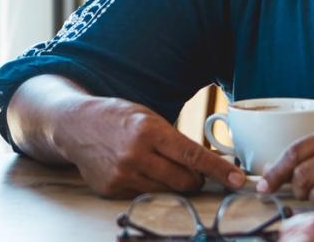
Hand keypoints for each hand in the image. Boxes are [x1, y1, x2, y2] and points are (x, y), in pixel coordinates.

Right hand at [58, 97, 244, 197]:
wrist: (75, 126)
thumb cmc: (117, 118)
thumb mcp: (147, 117)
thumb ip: (173, 139)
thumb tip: (204, 164)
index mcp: (149, 130)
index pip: (192, 155)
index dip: (218, 170)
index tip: (238, 179)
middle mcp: (136, 154)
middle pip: (184, 180)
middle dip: (196, 180)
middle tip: (194, 173)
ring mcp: (122, 175)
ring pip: (166, 191)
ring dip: (173, 184)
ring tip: (161, 168)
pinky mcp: (112, 190)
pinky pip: (145, 196)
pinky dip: (149, 187)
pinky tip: (137, 171)